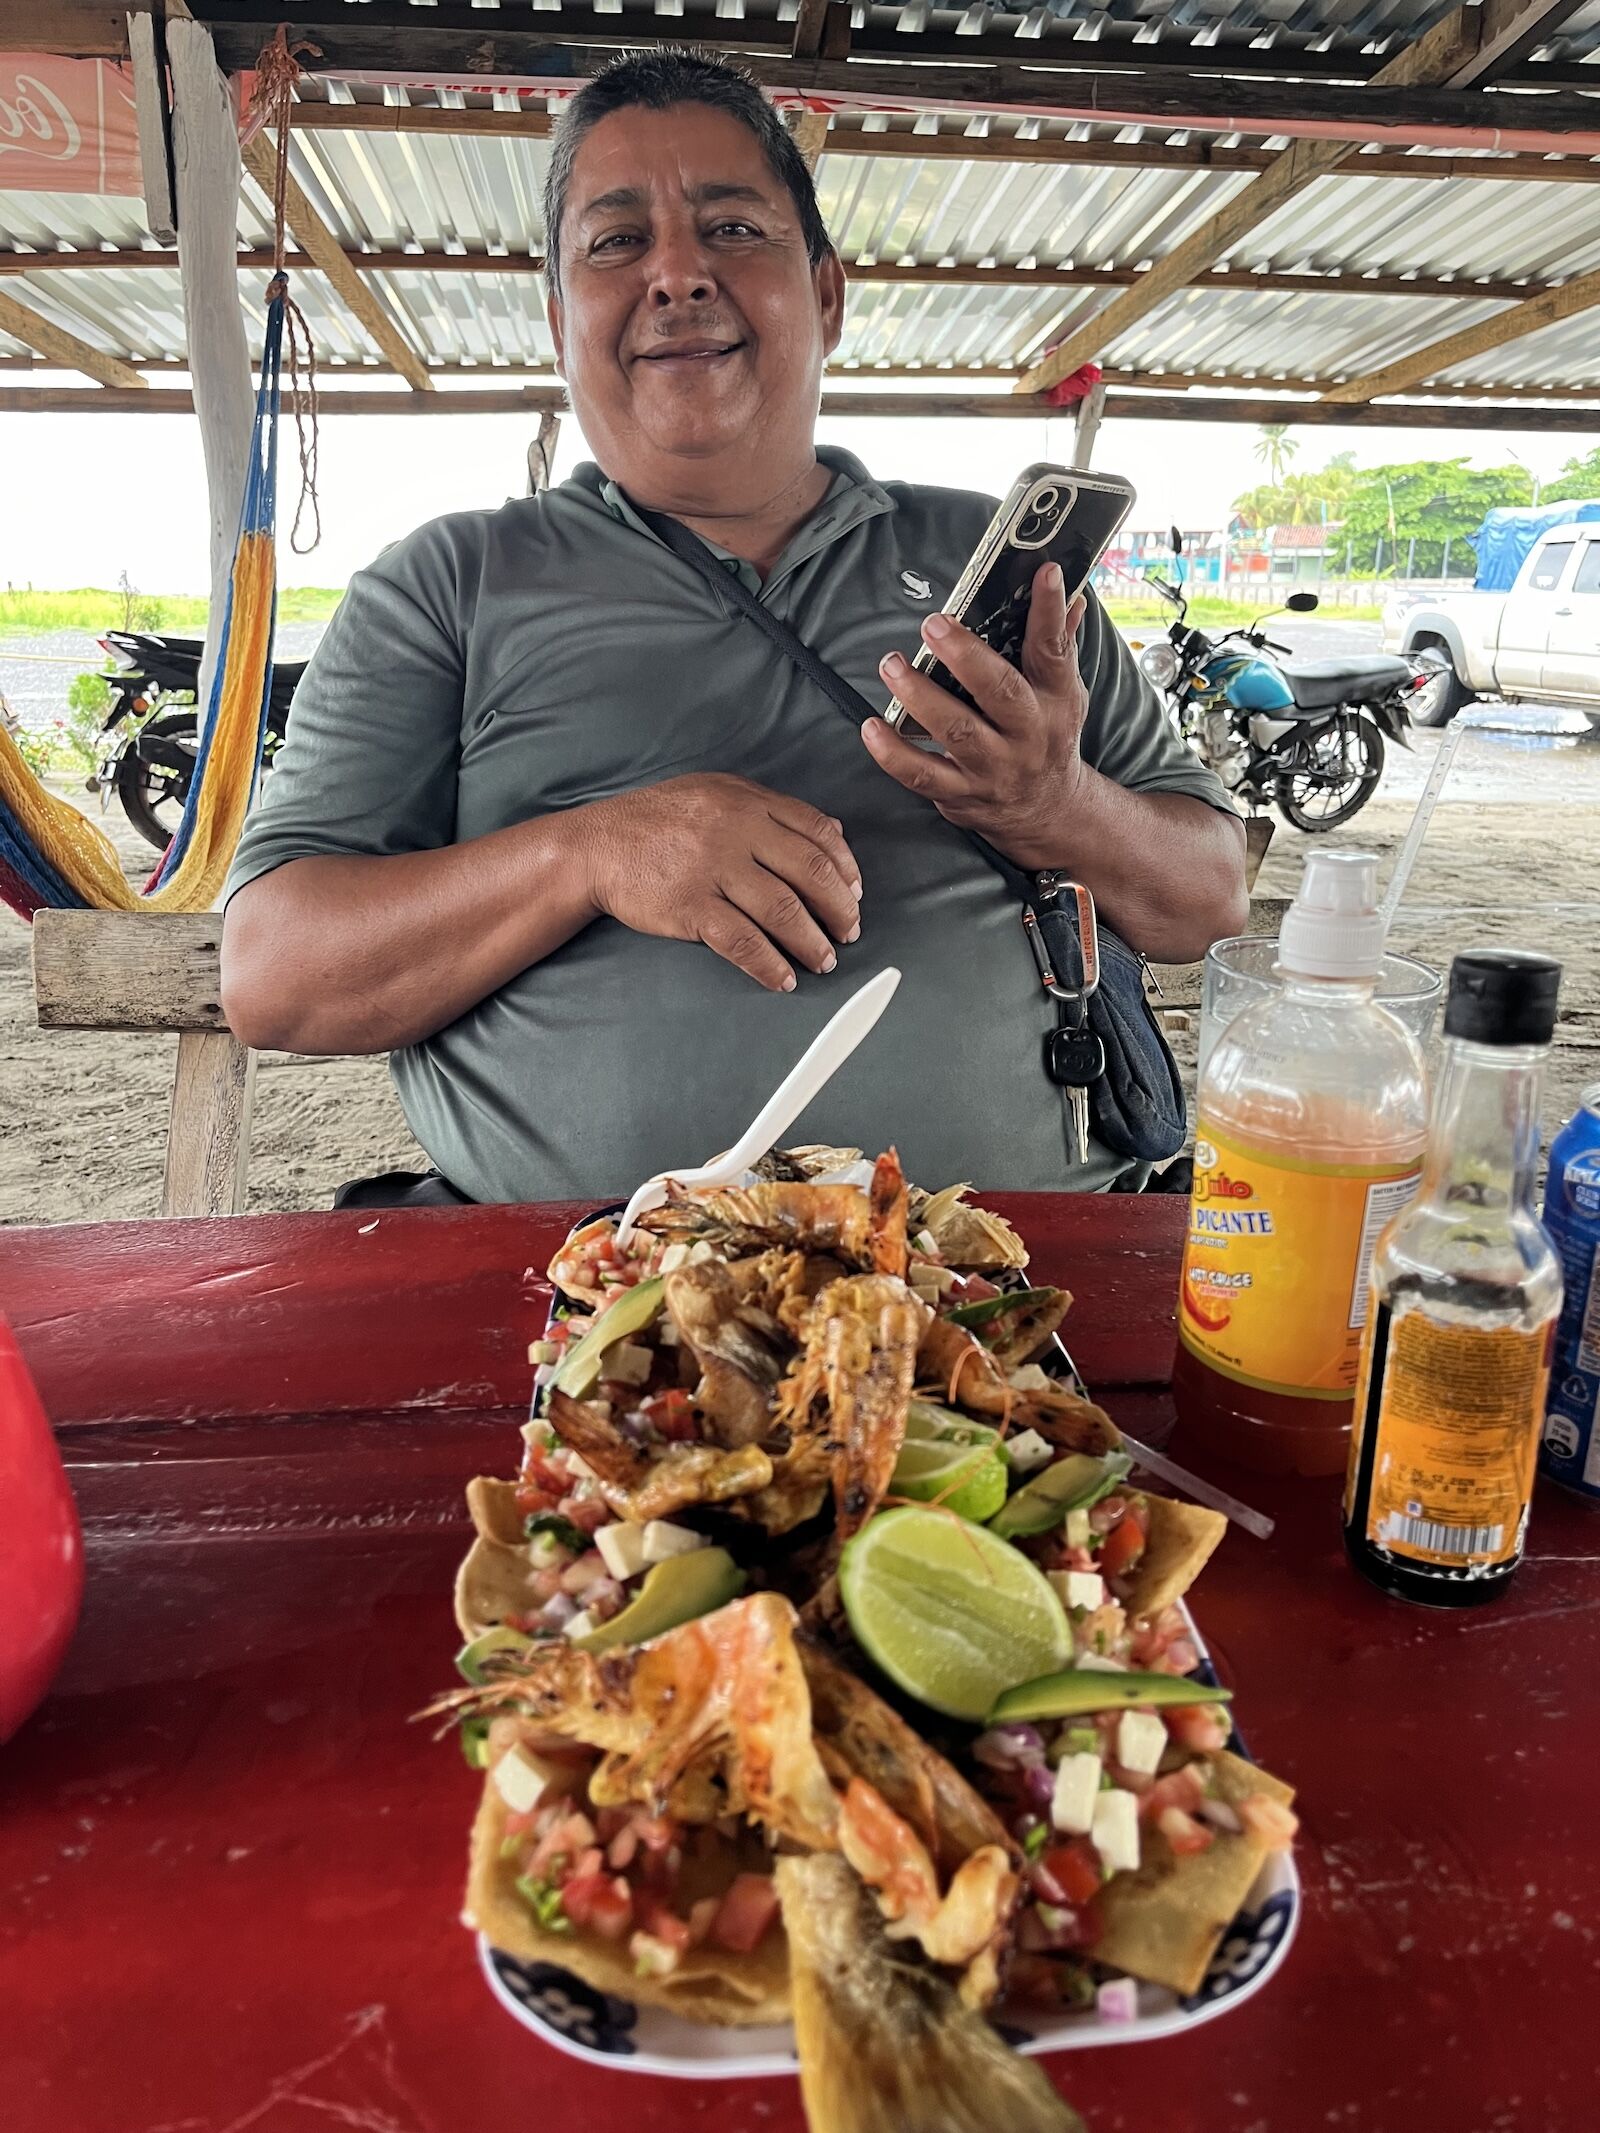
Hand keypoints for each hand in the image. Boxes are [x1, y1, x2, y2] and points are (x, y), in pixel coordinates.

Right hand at [576, 773, 861, 993]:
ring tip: (824, 959)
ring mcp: (712, 869)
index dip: (846, 867)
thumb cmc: (657, 820)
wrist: (597, 846)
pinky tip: (783, 978)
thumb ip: (771, 808)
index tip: (856, 893)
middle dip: (839, 909)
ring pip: (783, 909)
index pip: (818, 832)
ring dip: (812, 941)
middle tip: (849, 932)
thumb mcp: (716, 792)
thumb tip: (830, 831)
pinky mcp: (690, 906)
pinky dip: (769, 965)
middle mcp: (735, 831)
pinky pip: (742, 941)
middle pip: (810, 872)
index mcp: (747, 801)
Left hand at [864, 563, 1088, 869]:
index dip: (1049, 609)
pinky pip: (922, 775)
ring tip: (892, 665)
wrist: (1046, 811)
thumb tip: (1070, 593)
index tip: (1043, 572)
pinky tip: (871, 726)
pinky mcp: (962, 793)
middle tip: (933, 624)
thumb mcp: (1066, 693)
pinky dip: (892, 754)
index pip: (1054, 649)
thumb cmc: (1049, 738)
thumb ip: (1061, 643)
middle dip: (965, 656)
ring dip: (919, 697)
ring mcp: (994, 767)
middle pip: (1000, 691)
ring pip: (956, 732)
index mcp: (1055, 699)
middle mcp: (1028, 734)